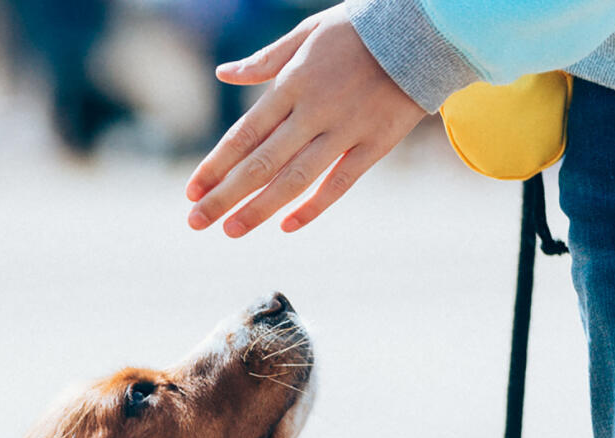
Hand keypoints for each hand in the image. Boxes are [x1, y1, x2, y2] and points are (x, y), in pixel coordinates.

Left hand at [185, 6, 426, 236]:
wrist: (423, 30)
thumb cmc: (359, 30)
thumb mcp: (307, 33)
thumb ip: (265, 60)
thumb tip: (224, 73)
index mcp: (292, 84)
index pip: (244, 134)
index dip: (215, 165)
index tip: (192, 190)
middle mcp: (314, 111)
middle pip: (261, 163)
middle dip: (224, 196)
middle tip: (196, 222)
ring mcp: (345, 131)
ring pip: (295, 179)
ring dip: (260, 208)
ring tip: (231, 231)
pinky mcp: (375, 145)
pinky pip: (340, 183)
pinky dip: (314, 206)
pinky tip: (287, 225)